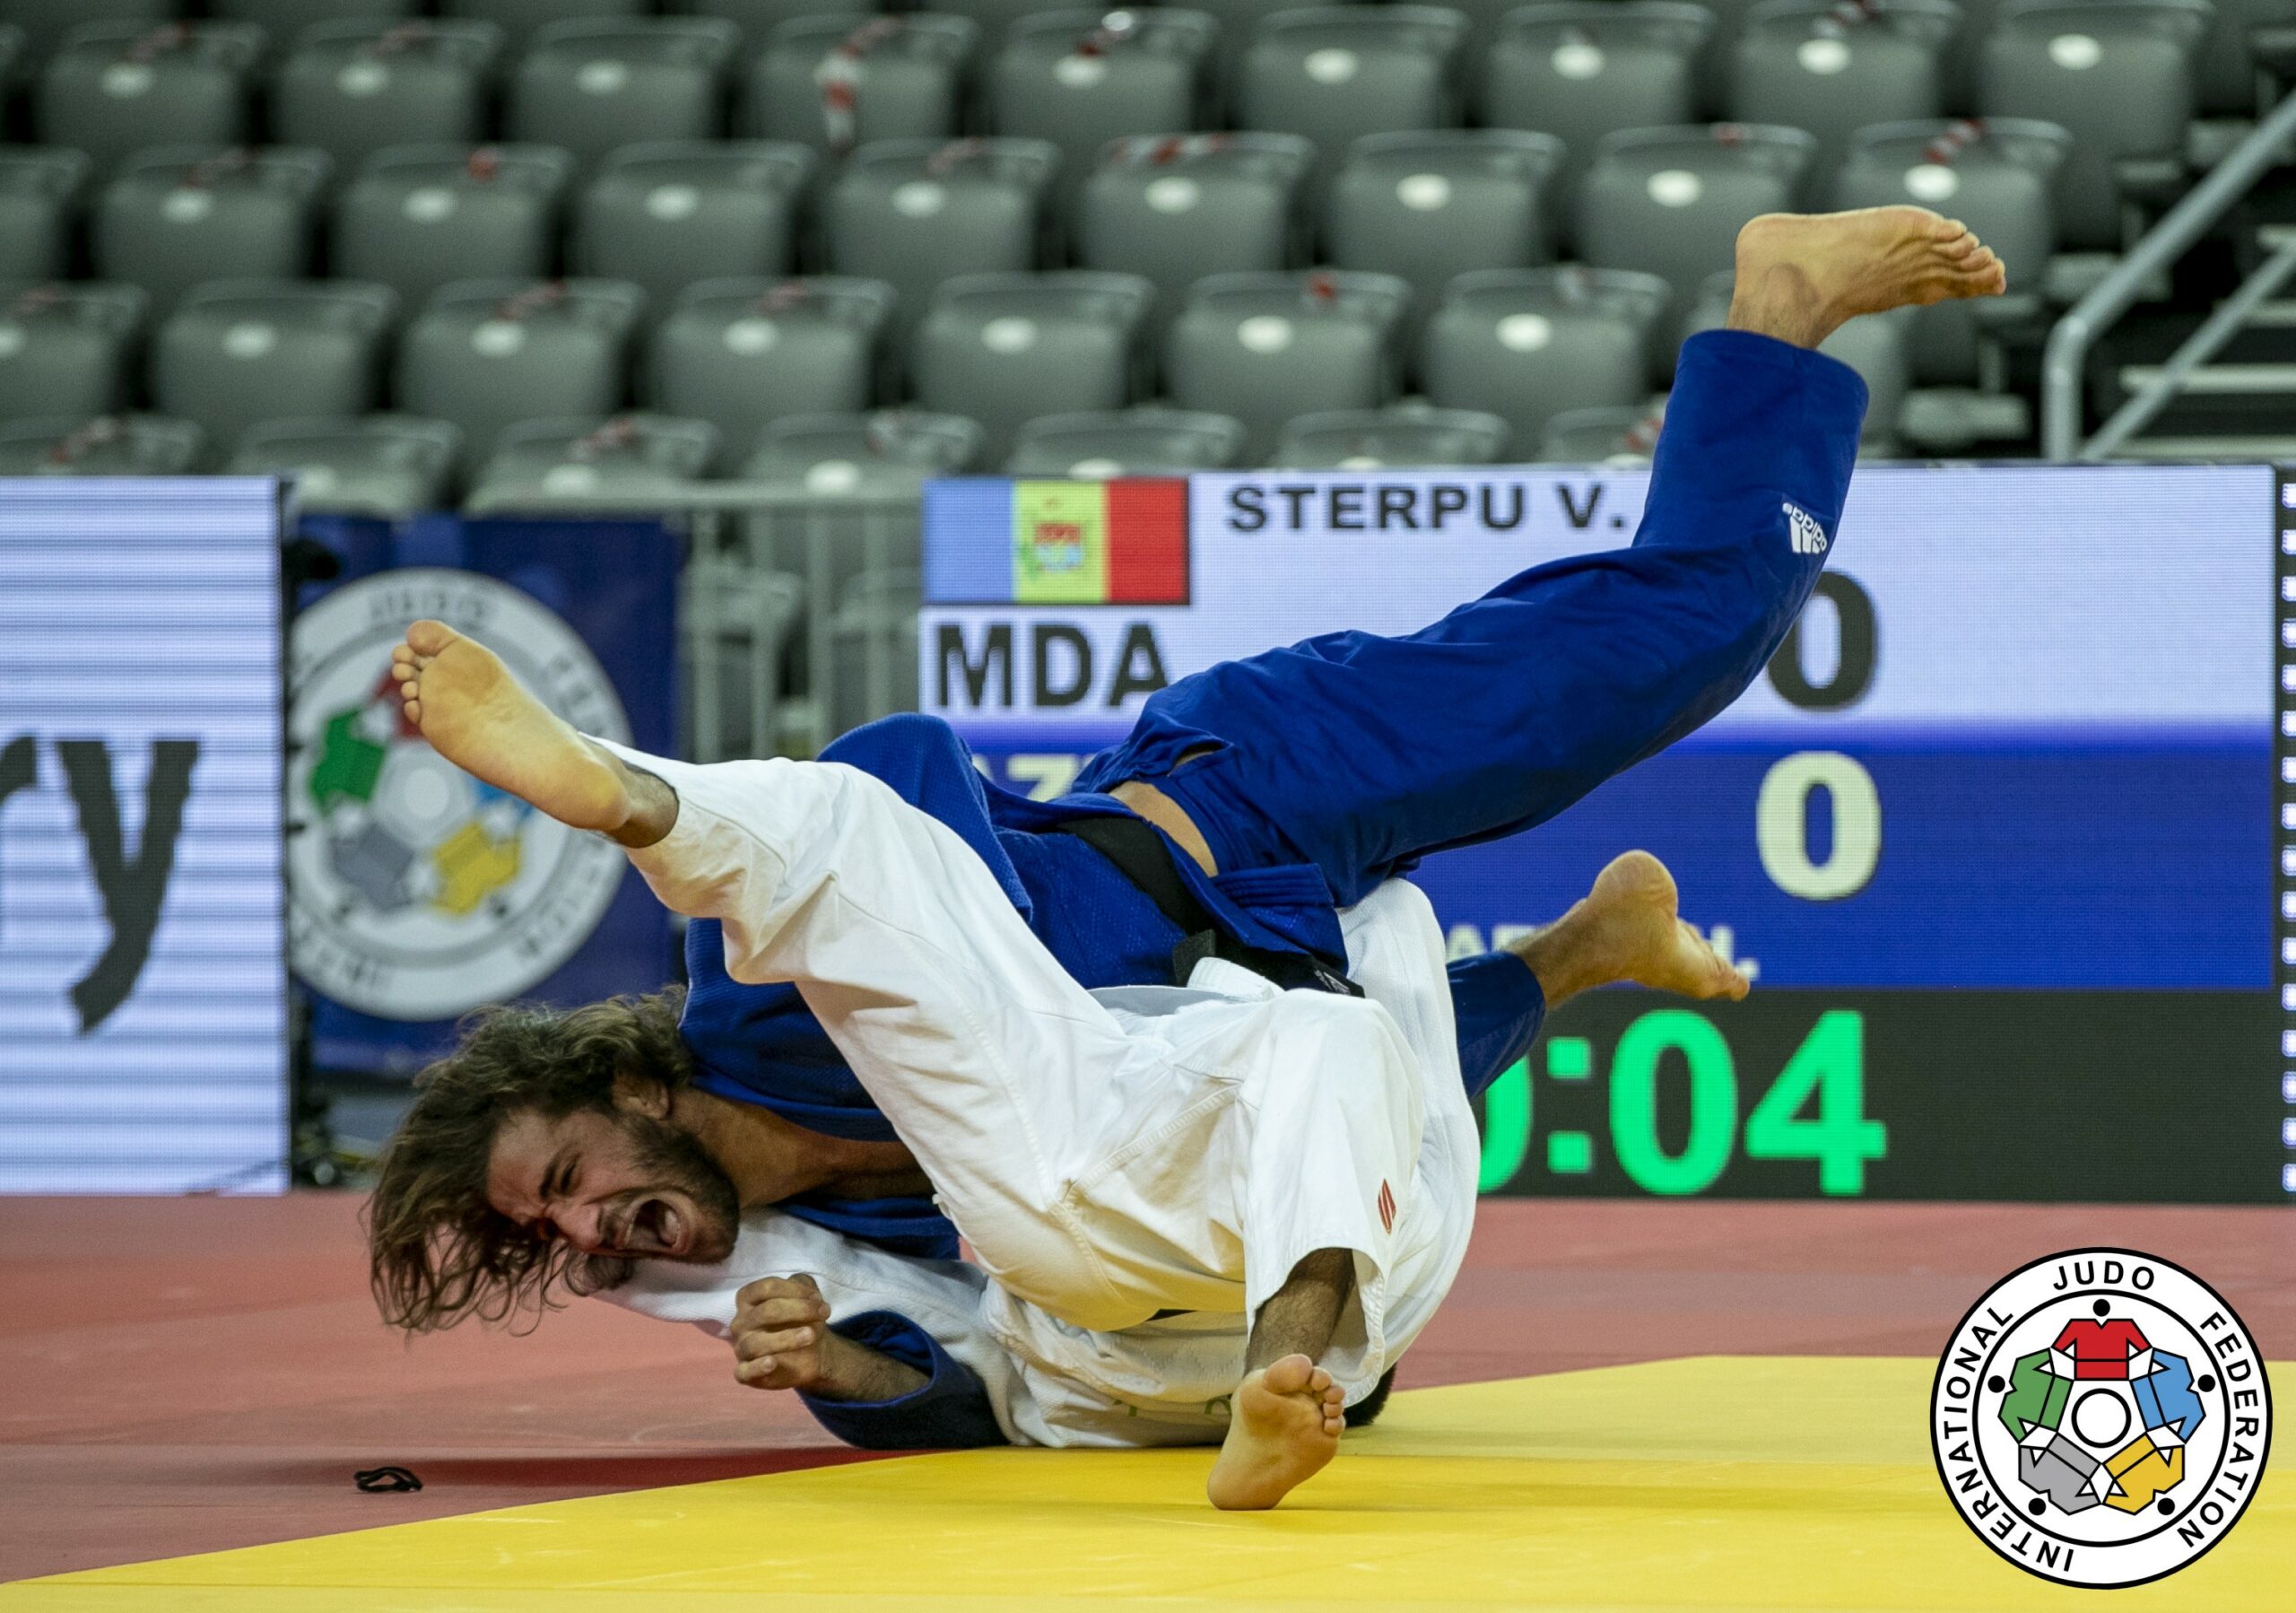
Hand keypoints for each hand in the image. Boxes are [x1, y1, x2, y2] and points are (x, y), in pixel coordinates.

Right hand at [730, 1274, 832, 1391]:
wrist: (812, 1351)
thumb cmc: (801, 1318)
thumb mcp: (805, 1295)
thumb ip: (803, 1284)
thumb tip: (807, 1293)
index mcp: (748, 1300)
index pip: (764, 1288)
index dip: (792, 1290)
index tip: (817, 1298)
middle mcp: (741, 1323)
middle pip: (764, 1312)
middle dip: (798, 1310)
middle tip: (824, 1313)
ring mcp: (742, 1348)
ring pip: (756, 1343)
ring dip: (786, 1338)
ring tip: (810, 1335)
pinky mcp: (746, 1372)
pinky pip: (744, 1372)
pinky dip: (757, 1367)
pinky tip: (772, 1362)